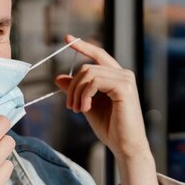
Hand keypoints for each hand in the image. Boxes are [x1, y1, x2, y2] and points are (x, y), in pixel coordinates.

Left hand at [54, 35, 149, 159]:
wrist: (125, 146)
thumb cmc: (111, 128)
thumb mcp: (87, 106)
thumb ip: (76, 91)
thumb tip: (58, 78)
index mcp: (116, 77)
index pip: (98, 55)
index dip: (82, 46)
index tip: (67, 38)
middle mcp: (123, 74)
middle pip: (87, 67)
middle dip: (73, 86)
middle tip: (69, 106)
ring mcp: (125, 79)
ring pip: (89, 73)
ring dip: (77, 92)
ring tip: (76, 109)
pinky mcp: (124, 87)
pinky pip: (95, 81)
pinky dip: (84, 95)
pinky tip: (84, 109)